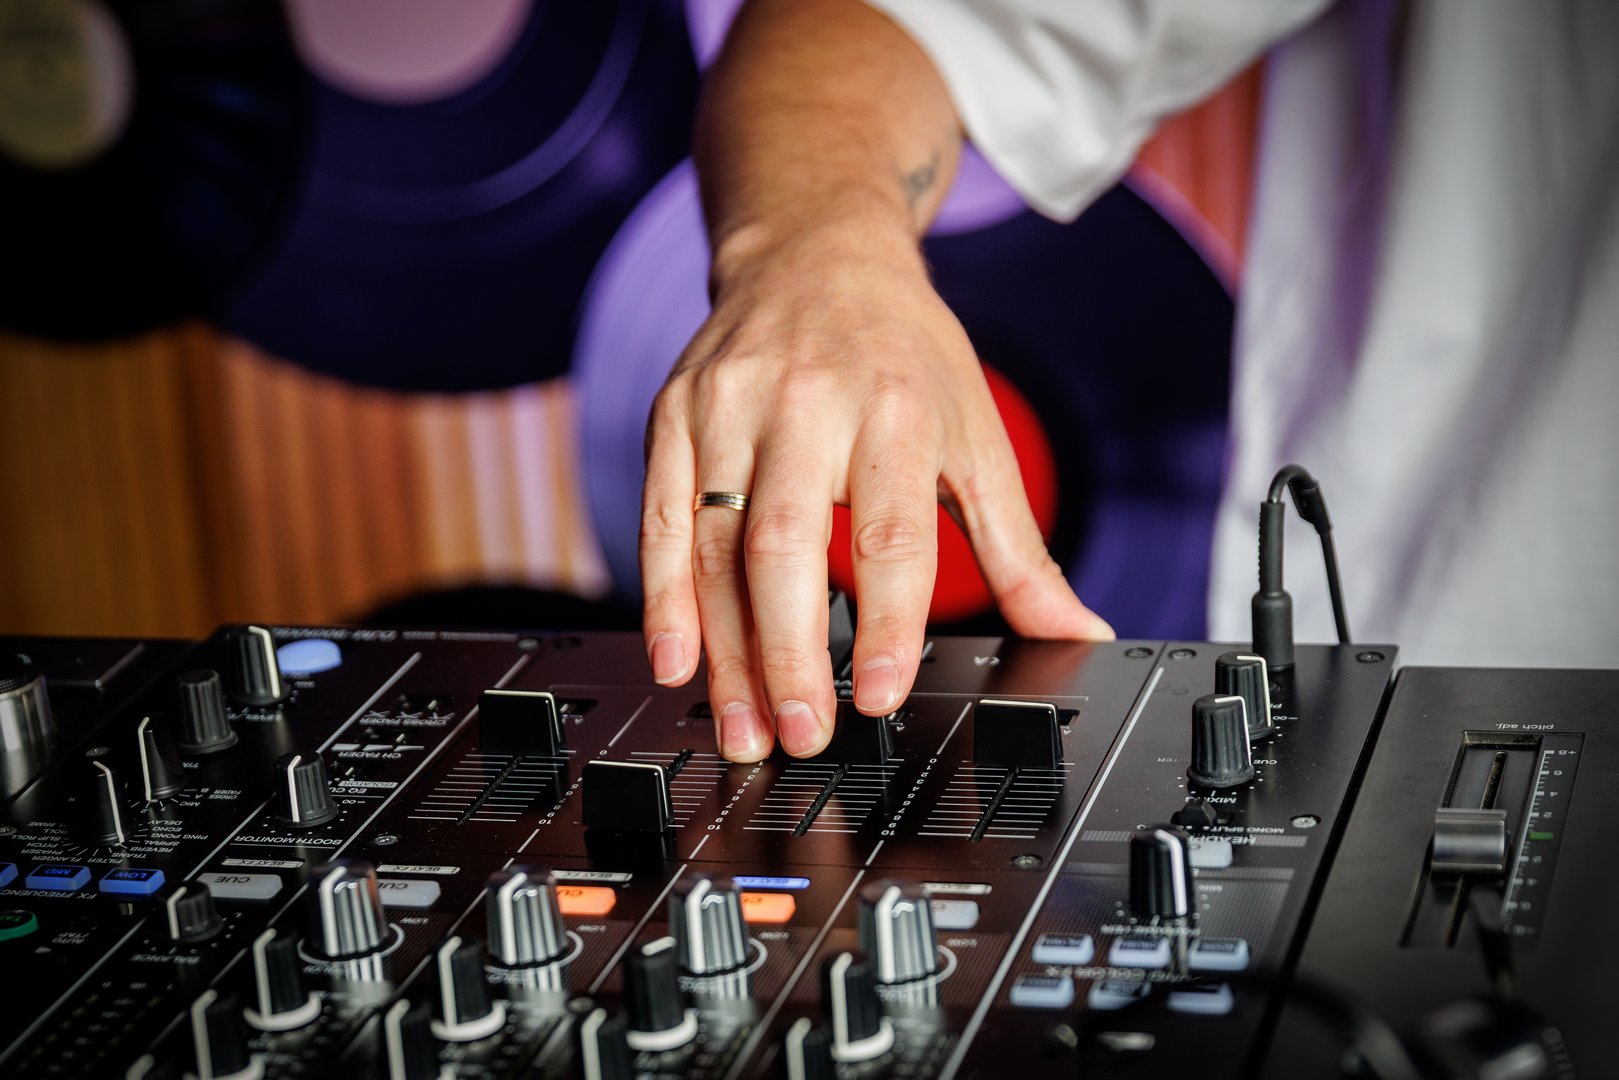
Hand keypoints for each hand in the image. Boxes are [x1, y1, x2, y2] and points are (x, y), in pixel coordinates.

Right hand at [640, 221, 1112, 761]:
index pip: (888, 531)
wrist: (813, 252)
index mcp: (894, 409)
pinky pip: (662, 517)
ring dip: (726, 650)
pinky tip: (676, 657)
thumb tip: (1077, 627)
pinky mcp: (675, 413)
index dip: (886, 620)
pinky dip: (663, 595)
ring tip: (742, 727)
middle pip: (785, 546)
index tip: (879, 694)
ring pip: (716, 545)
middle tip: (801, 734)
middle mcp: (805, 403)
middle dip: (789, 653)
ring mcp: (729, 406)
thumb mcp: (975, 435)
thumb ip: (1017, 547)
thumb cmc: (903, 350)